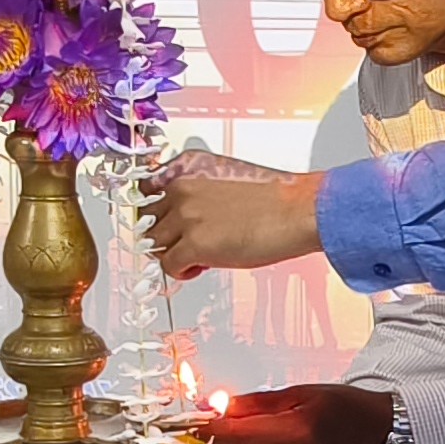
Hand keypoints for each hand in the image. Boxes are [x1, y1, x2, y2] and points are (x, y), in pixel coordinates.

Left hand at [151, 153, 325, 276]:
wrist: (297, 211)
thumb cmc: (275, 200)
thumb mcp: (227, 185)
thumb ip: (200, 197)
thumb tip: (187, 222)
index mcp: (189, 172)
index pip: (147, 193)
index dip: (156, 214)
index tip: (163, 226)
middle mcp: (182, 190)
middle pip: (148, 222)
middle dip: (165, 237)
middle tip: (185, 246)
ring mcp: (186, 217)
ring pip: (155, 245)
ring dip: (173, 255)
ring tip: (197, 257)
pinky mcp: (194, 243)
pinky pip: (168, 266)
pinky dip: (182, 272)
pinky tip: (202, 267)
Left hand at [206, 384, 396, 443]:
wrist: (377, 432)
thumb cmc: (344, 408)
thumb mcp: (299, 394)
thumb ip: (257, 403)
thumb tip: (220, 406)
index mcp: (298, 430)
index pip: (238, 433)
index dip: (211, 427)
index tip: (197, 421)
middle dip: (221, 443)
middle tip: (217, 428)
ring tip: (240, 442)